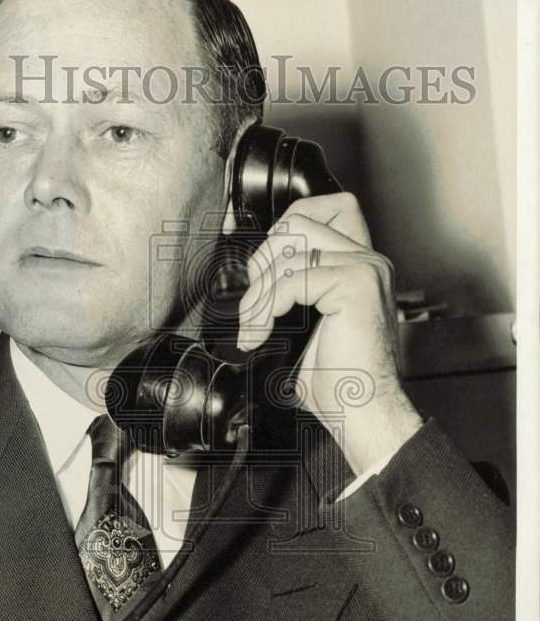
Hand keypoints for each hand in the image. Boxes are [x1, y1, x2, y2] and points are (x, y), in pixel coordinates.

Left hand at [236, 192, 422, 474]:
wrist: (362, 411)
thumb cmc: (337, 379)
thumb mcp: (306, 324)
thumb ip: (292, 289)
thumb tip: (252, 277)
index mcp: (358, 263)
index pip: (320, 209)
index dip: (282, 225)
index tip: (261, 270)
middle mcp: (367, 258)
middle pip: (297, 221)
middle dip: (263, 260)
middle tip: (255, 304)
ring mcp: (364, 268)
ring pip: (288, 250)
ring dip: (259, 291)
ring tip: (255, 327)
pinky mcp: (356, 284)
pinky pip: (291, 280)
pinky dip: (267, 307)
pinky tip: (264, 333)